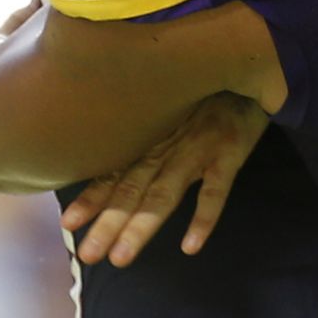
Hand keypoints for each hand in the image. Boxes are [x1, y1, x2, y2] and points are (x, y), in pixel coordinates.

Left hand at [60, 92, 268, 267]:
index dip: (92, 198)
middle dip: (108, 223)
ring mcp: (198, 150)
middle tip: (87, 255)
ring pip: (164, 195)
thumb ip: (146, 126)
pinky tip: (191, 245)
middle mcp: (168, 147)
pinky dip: (204, 217)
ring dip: (142, 226)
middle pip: (133, 190)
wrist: (250, 59)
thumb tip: (105, 145)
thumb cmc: (206, 86)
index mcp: (152, 138)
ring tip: (121, 258)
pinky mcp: (229, 152)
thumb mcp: (170, 103)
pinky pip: (216, 190)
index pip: (116, 173)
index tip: (67, 224)